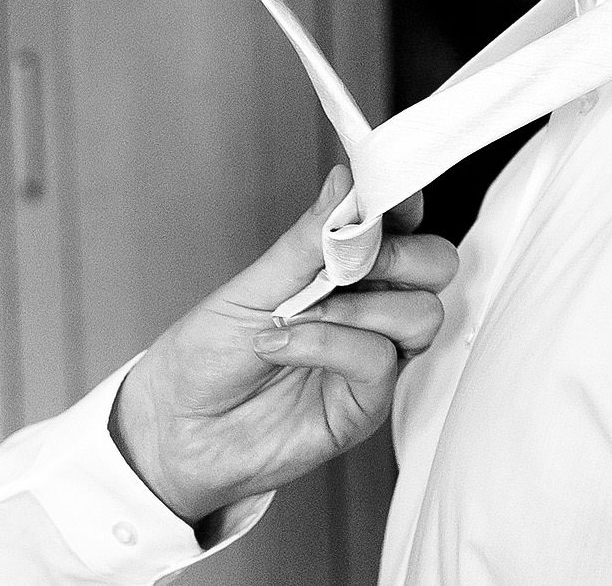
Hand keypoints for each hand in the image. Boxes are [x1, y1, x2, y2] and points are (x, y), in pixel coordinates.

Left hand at [109, 166, 455, 523]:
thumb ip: (309, 238)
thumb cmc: (206, 357)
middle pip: (436, 264)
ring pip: (423, 312)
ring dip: (361, 306)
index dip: (402, 204)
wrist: (175, 431)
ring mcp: (372, 356)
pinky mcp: (365, 402)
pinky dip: (330, 343)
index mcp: (344, 269)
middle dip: (401, 254)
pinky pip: (380, 359)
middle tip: (352, 262)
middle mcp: (369, 308)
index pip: (401, 224)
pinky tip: (285, 346)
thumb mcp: (252, 285)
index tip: (387, 194)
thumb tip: (346, 179)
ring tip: (301, 314)